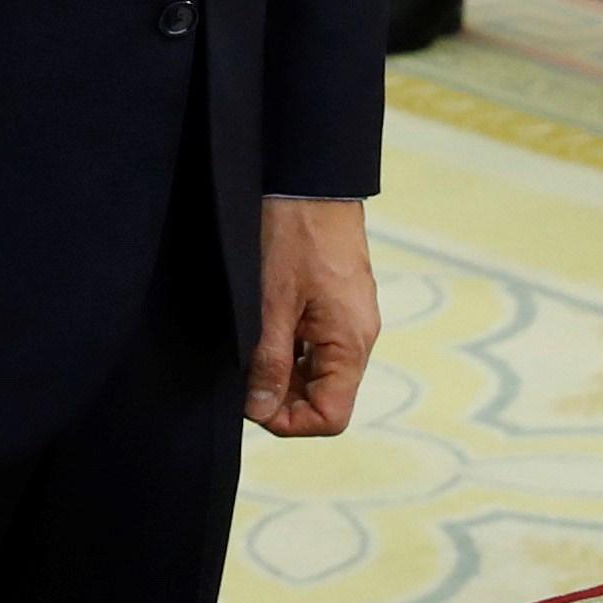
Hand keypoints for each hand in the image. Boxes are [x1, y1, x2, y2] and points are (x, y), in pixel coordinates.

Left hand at [250, 197, 379, 436]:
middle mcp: (358, 337)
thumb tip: (261, 409)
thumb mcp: (272, 303)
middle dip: (281, 395)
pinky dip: (288, 347)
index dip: (289, 421)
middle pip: (324, 397)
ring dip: (282, 370)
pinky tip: (263, 326)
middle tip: (244, 373)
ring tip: (251, 345)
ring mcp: (349, 320)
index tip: (253, 402)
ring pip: (317, 371)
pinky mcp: (338, 304)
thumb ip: (269, 361)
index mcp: (351, 343)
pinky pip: (316, 344)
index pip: (331, 417)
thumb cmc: (296, 234)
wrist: (311, 180)